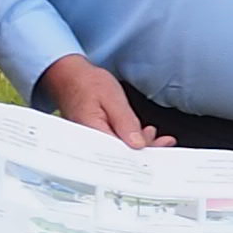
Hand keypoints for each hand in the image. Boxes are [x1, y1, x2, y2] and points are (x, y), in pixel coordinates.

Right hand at [38, 53, 168, 149]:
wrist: (68, 76)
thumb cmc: (86, 83)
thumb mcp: (112, 98)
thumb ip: (125, 122)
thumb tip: (137, 144)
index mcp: (92, 134)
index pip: (120, 156)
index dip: (141, 156)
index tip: (158, 152)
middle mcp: (90, 142)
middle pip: (121, 156)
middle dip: (145, 151)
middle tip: (164, 143)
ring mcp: (92, 141)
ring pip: (119, 150)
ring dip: (139, 145)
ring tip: (156, 136)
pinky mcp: (95, 136)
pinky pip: (114, 142)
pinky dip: (129, 139)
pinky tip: (141, 134)